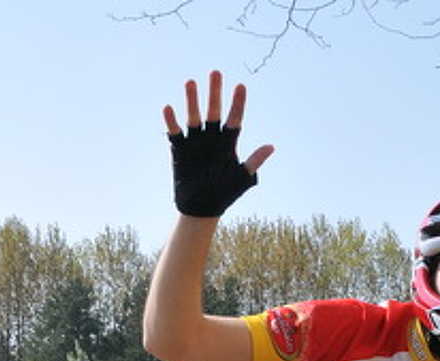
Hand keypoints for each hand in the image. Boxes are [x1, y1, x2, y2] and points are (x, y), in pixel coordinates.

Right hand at [165, 70, 274, 217]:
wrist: (201, 208)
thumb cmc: (224, 194)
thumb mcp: (241, 178)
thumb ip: (254, 161)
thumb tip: (271, 146)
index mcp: (228, 143)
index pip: (235, 119)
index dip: (238, 104)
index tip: (241, 86)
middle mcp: (212, 138)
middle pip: (214, 111)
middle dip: (215, 92)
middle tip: (216, 72)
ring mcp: (195, 141)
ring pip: (194, 116)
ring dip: (193, 100)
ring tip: (191, 82)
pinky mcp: (180, 149)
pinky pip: (175, 132)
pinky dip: (172, 121)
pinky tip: (169, 108)